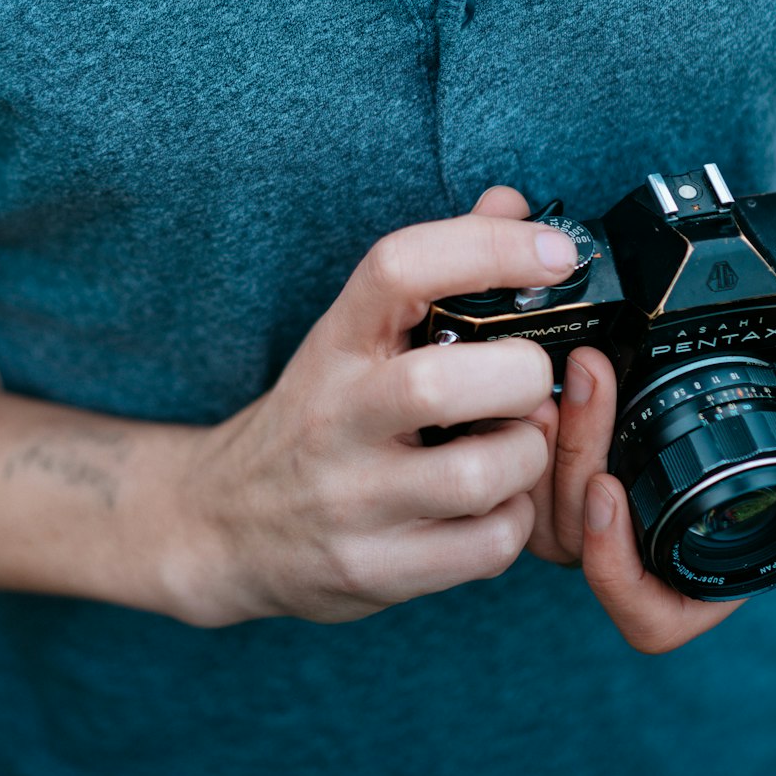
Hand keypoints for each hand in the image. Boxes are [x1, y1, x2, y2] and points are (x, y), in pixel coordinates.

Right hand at [160, 188, 576, 627]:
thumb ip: (438, 270)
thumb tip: (512, 205)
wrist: (221, 524)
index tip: (554, 251)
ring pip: (479, 474)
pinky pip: (484, 548)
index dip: (486, 248)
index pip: (400, 269)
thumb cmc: (316, 415)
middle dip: (520, 373)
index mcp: (337, 340)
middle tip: (529, 376)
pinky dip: (514, 520)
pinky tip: (496, 502)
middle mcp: (336, 416)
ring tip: (518, 442)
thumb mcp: (356, 336)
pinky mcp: (373, 570)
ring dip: (528, 453)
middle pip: (443, 383)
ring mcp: (351, 499)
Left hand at [528, 347, 775, 654]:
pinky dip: (537, 425)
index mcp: (714, 573)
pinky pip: (537, 468)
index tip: (608, 492)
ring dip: (548, 437)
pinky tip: (551, 369)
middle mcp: (653, 548)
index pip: (646, 613)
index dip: (614, 569)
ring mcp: (614, 505)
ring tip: (570, 371)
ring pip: (544, 505)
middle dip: (573, 460)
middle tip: (589, 381)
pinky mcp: (589, 456)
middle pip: (577, 541)